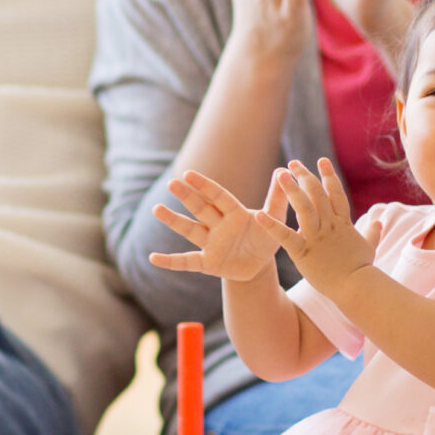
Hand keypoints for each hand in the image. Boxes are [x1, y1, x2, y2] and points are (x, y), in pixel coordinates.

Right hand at [150, 169, 291, 284]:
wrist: (260, 264)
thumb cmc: (266, 236)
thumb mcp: (275, 218)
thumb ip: (277, 197)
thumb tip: (281, 170)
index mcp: (234, 213)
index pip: (218, 197)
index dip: (204, 186)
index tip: (188, 174)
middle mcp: (218, 225)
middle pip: (200, 209)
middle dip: (187, 197)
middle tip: (171, 184)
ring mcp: (211, 244)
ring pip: (190, 230)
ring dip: (174, 220)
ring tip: (157, 209)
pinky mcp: (207, 263)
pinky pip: (187, 261)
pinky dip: (170, 261)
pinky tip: (153, 258)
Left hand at [270, 158, 383, 291]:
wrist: (356, 287)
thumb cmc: (362, 270)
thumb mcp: (369, 247)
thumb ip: (372, 233)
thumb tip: (379, 223)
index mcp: (342, 223)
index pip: (335, 194)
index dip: (328, 176)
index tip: (321, 160)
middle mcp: (330, 225)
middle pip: (317, 195)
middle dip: (305, 176)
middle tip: (293, 163)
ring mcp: (317, 237)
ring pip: (304, 208)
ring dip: (292, 189)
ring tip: (281, 175)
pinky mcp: (304, 252)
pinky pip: (285, 236)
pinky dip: (272, 226)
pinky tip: (260, 214)